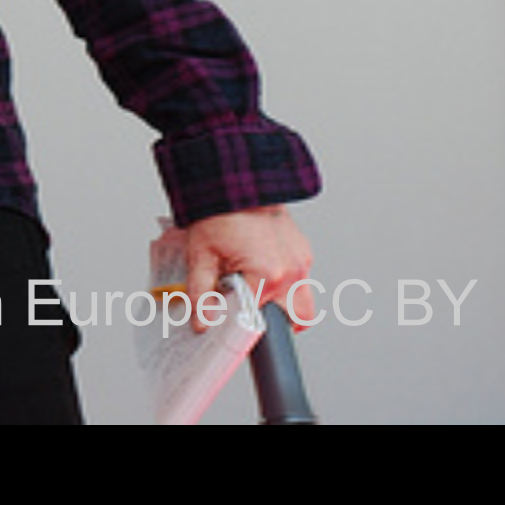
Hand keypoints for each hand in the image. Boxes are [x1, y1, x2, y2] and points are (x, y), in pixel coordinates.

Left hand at [181, 205, 313, 329]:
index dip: (242, 323)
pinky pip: (300, 278)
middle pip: (293, 318)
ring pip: (302, 301)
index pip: (258, 319)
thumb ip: (202, 293)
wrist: (234, 181)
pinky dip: (284, 281)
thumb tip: (203, 321)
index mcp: (268, 275)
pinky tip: (261, 268)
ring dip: (281, 302)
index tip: (230, 323)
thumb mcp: (201, 255)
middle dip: (272, 319)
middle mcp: (291, 271)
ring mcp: (301, 261)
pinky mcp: (304, 251)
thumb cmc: (218, 213)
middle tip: (247, 307)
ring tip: (253, 287)